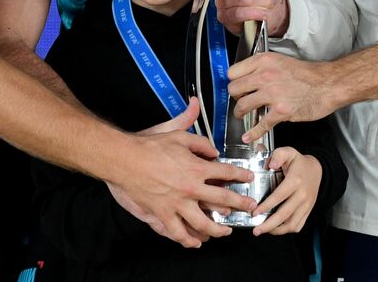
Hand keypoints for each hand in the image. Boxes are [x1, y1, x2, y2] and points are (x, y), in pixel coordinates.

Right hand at [107, 98, 254, 247]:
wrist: (126, 160)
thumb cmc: (151, 146)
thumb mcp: (179, 135)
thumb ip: (200, 142)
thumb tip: (213, 151)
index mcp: (196, 167)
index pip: (226, 172)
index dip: (240, 175)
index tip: (247, 177)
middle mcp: (191, 188)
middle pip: (223, 199)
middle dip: (240, 204)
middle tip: (250, 207)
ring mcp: (177, 204)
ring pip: (203, 223)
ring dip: (218, 229)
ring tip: (227, 231)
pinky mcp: (163, 214)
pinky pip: (178, 232)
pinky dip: (188, 240)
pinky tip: (196, 243)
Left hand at [227, 52, 336, 142]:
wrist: (327, 84)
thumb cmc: (308, 74)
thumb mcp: (281, 61)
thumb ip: (263, 68)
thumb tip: (248, 77)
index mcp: (264, 61)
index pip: (233, 72)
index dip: (234, 81)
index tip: (236, 86)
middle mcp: (265, 76)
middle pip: (234, 89)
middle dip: (235, 97)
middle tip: (240, 100)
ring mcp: (272, 94)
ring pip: (242, 106)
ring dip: (240, 113)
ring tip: (242, 115)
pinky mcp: (280, 111)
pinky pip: (260, 124)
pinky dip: (253, 133)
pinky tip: (249, 136)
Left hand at [252, 148, 321, 235]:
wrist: (317, 170)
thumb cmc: (299, 163)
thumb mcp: (289, 152)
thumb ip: (278, 155)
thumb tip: (270, 165)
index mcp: (295, 181)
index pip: (279, 196)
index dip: (266, 206)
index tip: (254, 212)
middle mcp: (302, 195)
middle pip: (284, 214)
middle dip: (268, 225)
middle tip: (256, 230)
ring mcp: (306, 205)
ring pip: (292, 224)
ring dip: (277, 230)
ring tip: (264, 230)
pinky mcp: (308, 211)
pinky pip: (298, 225)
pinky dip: (286, 230)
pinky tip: (275, 228)